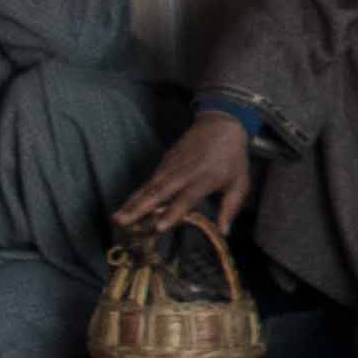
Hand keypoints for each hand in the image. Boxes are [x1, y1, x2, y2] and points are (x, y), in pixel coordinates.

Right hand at [119, 111, 256, 237]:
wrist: (221, 124)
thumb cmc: (233, 157)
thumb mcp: (240, 183)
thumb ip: (230, 208)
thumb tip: (224, 232)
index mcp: (204, 179)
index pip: (185, 198)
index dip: (172, 212)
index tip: (158, 227)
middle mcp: (184, 173)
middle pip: (159, 192)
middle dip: (140, 208)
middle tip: (123, 222)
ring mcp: (172, 165)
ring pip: (149, 186)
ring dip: (132, 202)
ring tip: (117, 217)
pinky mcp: (165, 161)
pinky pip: (150, 179)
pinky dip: (138, 192)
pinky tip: (127, 204)